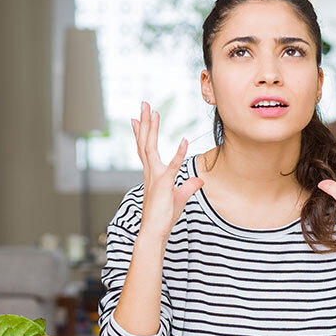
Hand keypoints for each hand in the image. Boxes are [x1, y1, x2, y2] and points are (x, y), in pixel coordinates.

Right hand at [130, 100, 202, 239]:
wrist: (154, 231)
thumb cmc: (164, 217)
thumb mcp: (180, 197)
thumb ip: (189, 186)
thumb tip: (199, 180)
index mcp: (152, 174)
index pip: (144, 149)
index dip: (141, 132)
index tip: (136, 118)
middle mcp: (150, 172)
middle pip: (145, 142)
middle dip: (145, 122)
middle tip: (143, 104)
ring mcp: (156, 177)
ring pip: (150, 148)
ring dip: (152, 129)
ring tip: (154, 112)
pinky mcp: (165, 184)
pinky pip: (172, 166)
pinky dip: (179, 154)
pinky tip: (185, 141)